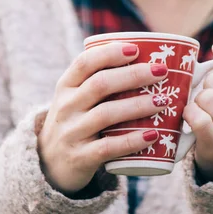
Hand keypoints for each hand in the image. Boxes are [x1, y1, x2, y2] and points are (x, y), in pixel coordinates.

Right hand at [37, 43, 167, 195]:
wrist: (50, 164)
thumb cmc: (75, 121)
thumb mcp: (76, 98)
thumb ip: (99, 80)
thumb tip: (146, 58)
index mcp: (66, 86)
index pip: (84, 62)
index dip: (110, 53)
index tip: (136, 49)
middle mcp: (66, 106)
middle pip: (100, 84)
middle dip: (133, 75)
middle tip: (161, 71)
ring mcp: (71, 132)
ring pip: (106, 114)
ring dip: (138, 105)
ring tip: (163, 100)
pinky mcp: (80, 157)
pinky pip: (108, 147)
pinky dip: (132, 140)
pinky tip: (153, 134)